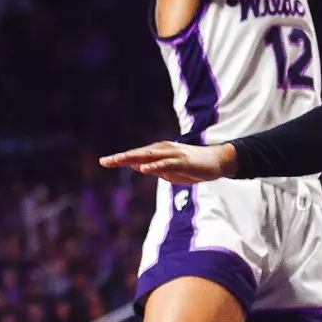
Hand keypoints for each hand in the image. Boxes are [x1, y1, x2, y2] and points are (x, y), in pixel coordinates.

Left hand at [101, 142, 236, 184]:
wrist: (217, 162)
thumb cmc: (192, 167)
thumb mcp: (170, 171)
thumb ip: (155, 168)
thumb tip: (138, 167)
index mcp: (159, 153)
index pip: (136, 156)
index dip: (120, 159)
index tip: (103, 162)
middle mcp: (163, 150)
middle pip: (138, 154)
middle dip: (121, 158)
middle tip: (104, 161)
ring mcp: (173, 154)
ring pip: (149, 156)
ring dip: (133, 158)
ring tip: (118, 161)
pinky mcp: (183, 161)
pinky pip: (166, 164)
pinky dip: (154, 166)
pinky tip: (143, 168)